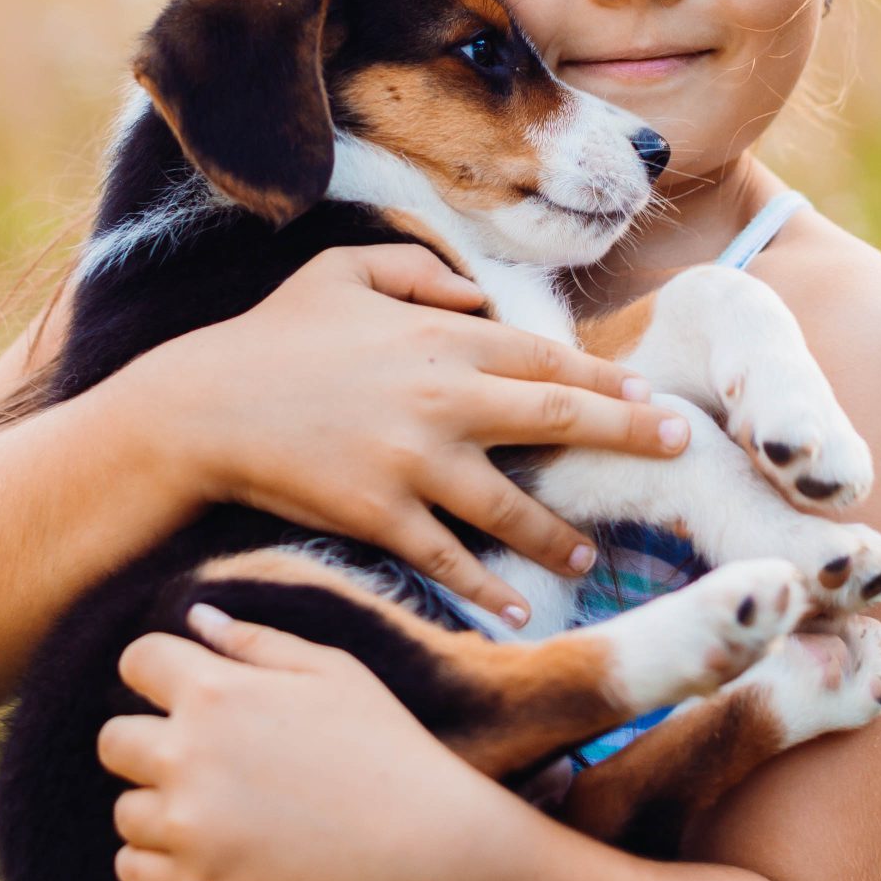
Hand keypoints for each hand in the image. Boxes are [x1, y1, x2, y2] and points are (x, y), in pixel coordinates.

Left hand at [98, 605, 494, 880]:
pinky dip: (157, 861)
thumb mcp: (332, 671)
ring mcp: (186, 828)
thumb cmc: (384, 748)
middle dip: (151, 741)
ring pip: (125, 810)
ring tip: (220, 810)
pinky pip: (132, 868)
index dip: (159, 671)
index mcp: (215, 693)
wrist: (419, 849)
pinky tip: (206, 849)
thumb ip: (255, 641)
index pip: (137, 662)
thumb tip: (195, 617)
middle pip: (113, 740)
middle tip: (205, 758)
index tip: (184, 690)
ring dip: (160, 806)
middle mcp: (186, 757)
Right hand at [123, 244, 688, 625]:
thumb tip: (476, 292)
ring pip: (513, 506)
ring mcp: (413, 460)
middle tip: (679, 449)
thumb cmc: (273, 336)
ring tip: (588, 555)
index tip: (652, 398)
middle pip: (557, 419)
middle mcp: (441, 397)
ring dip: (560, 534)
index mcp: (439, 335)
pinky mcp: (380, 514)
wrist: (202, 406)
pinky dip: (486, 588)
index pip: (546, 358)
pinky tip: (515, 611)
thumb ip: (418, 269)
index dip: (607, 380)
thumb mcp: (342, 271)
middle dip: (628, 434)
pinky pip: (449, 558)